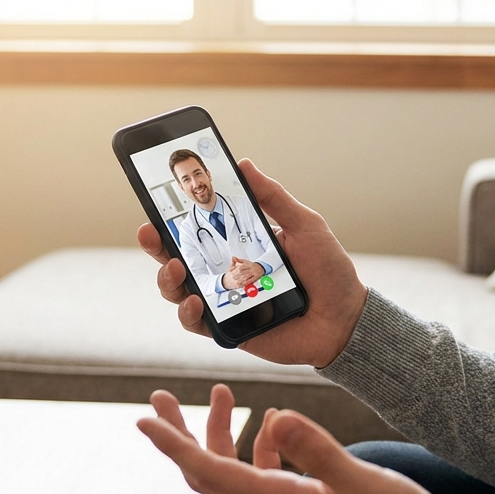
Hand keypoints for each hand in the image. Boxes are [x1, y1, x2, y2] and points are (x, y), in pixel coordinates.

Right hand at [139, 158, 367, 367]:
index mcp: (240, 241)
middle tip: (150, 231)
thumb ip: (273, 198)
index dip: (174, 213)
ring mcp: (224, 299)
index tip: (157, 196)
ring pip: (179, 289)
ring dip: (167, 278)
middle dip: (156, 244)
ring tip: (176, 269)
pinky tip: (196, 303)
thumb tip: (243, 164)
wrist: (344, 319)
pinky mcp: (227, 329)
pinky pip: (196, 323)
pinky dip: (189, 313)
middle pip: (178, 255)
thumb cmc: (328, 271)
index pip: (199, 225)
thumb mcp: (304, 226)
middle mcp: (226, 269)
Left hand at [139, 386, 453, 493]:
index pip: (208, 470)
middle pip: (205, 472)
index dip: (172, 443)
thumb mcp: (361, 482)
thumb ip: (318, 450)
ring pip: (231, 473)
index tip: (143, 418)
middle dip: (179, 434)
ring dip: (218, 434)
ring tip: (219, 394)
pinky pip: (262, 478)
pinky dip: (257, 447)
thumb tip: (277, 416)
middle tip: (159, 398)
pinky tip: (273, 424)